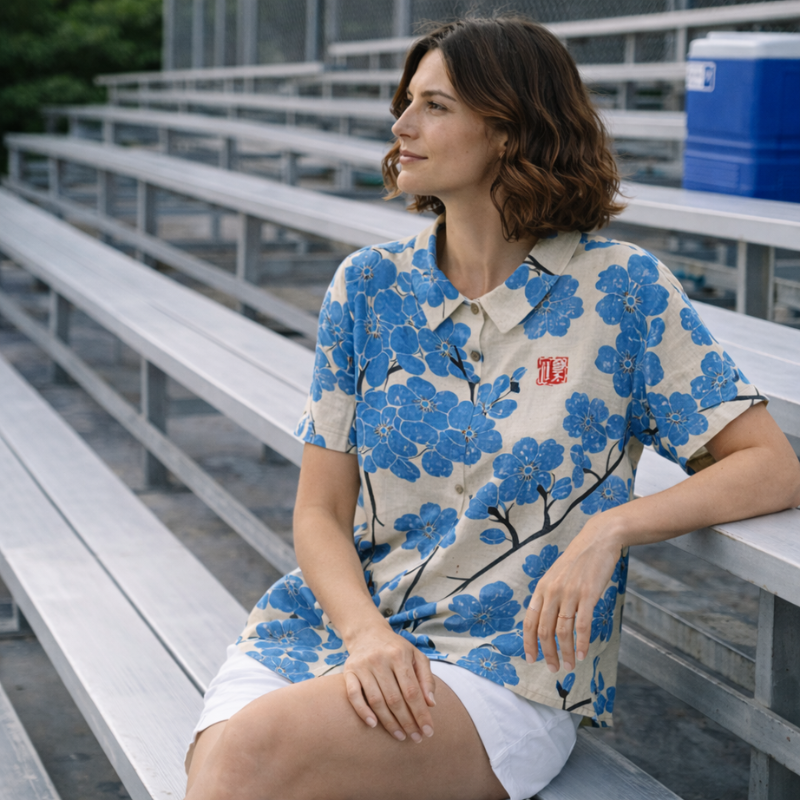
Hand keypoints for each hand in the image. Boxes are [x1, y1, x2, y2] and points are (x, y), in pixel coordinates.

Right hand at [342, 624, 435, 742]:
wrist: (367, 633)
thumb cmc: (396, 649)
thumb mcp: (416, 656)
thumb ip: (426, 678)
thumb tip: (431, 704)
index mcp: (399, 655)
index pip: (412, 690)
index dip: (420, 713)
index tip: (428, 731)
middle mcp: (380, 659)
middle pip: (395, 699)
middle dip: (407, 722)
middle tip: (416, 738)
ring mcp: (363, 666)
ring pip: (376, 700)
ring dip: (389, 722)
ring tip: (400, 736)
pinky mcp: (348, 671)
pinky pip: (353, 695)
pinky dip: (362, 711)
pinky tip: (373, 725)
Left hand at [523, 517, 622, 673]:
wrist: (597, 539)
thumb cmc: (578, 560)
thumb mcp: (556, 575)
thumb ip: (549, 595)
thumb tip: (545, 620)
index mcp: (542, 587)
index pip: (529, 620)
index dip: (529, 642)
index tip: (531, 659)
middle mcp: (552, 591)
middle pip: (544, 630)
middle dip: (548, 653)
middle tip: (554, 668)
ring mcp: (569, 593)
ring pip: (562, 631)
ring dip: (566, 652)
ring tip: (569, 665)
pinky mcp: (588, 594)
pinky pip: (582, 624)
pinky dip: (582, 643)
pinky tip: (583, 654)